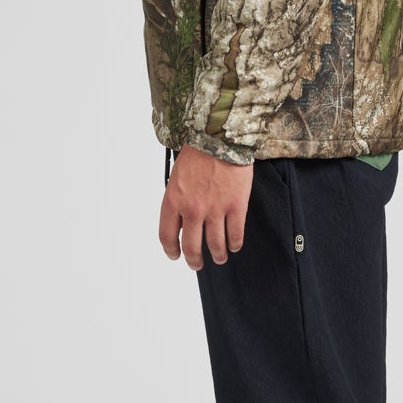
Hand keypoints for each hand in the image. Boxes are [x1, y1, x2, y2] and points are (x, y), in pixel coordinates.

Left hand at [160, 144, 253, 269]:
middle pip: (192, 247)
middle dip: (194, 260)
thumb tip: (183, 222)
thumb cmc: (197, 154)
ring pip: (215, 245)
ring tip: (219, 258)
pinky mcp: (235, 206)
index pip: (167, 236)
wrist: (219, 138)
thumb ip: (178, 201)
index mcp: (173, 202)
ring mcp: (215, 210)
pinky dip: (234, 244)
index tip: (175, 255)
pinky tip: (234, 246)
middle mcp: (192, 210)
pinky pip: (235, 234)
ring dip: (218, 256)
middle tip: (197, 264)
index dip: (171, 250)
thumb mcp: (177, 178)